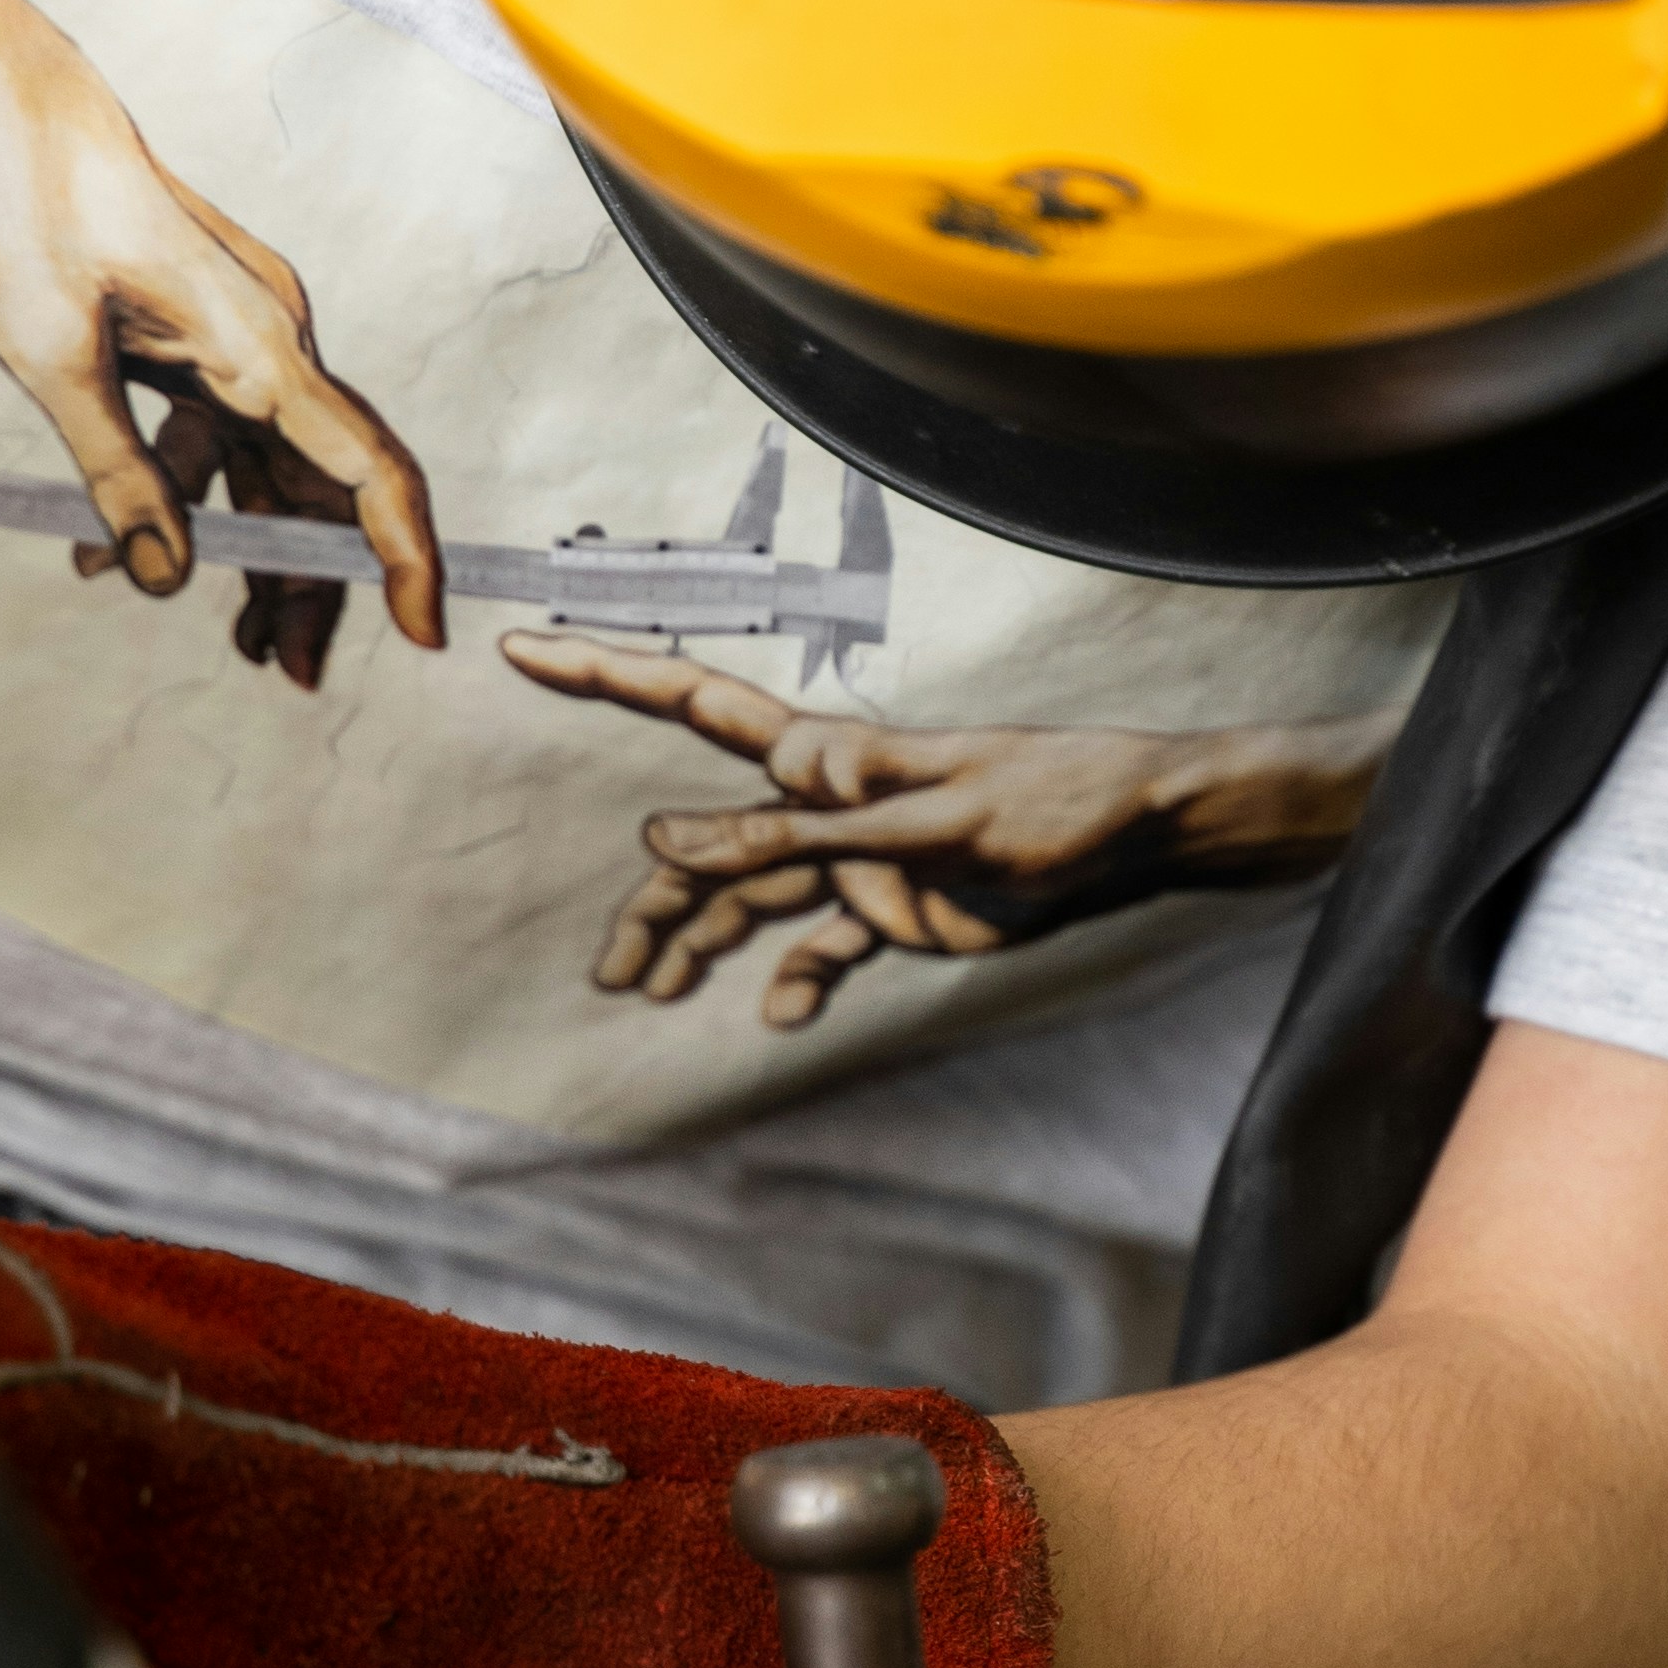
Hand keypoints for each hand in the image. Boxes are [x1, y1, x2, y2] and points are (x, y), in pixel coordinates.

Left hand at [0, 0, 443, 674]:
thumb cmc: (19, 198)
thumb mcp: (46, 351)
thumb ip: (111, 471)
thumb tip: (164, 577)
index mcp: (256, 340)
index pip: (364, 465)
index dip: (402, 555)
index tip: (423, 631)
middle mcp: (264, 339)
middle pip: (322, 485)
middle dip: (313, 582)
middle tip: (285, 674)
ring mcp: (228, 338)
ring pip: (266, 471)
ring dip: (245, 553)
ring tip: (228, 641)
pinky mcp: (183, 340)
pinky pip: (204, 439)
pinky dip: (175, 500)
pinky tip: (108, 554)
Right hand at [499, 631, 1376, 1028]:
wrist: (1141, 839)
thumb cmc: (1051, 800)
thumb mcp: (923, 822)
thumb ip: (800, 837)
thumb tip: (667, 837)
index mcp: (828, 759)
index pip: (700, 705)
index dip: (612, 674)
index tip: (526, 649)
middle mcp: (828, 805)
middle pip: (712, 845)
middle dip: (657, 901)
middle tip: (608, 971)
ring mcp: (860, 861)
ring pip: (756, 906)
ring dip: (706, 949)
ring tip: (652, 999)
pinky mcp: (898, 911)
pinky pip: (827, 949)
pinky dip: (799, 983)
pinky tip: (777, 1019)